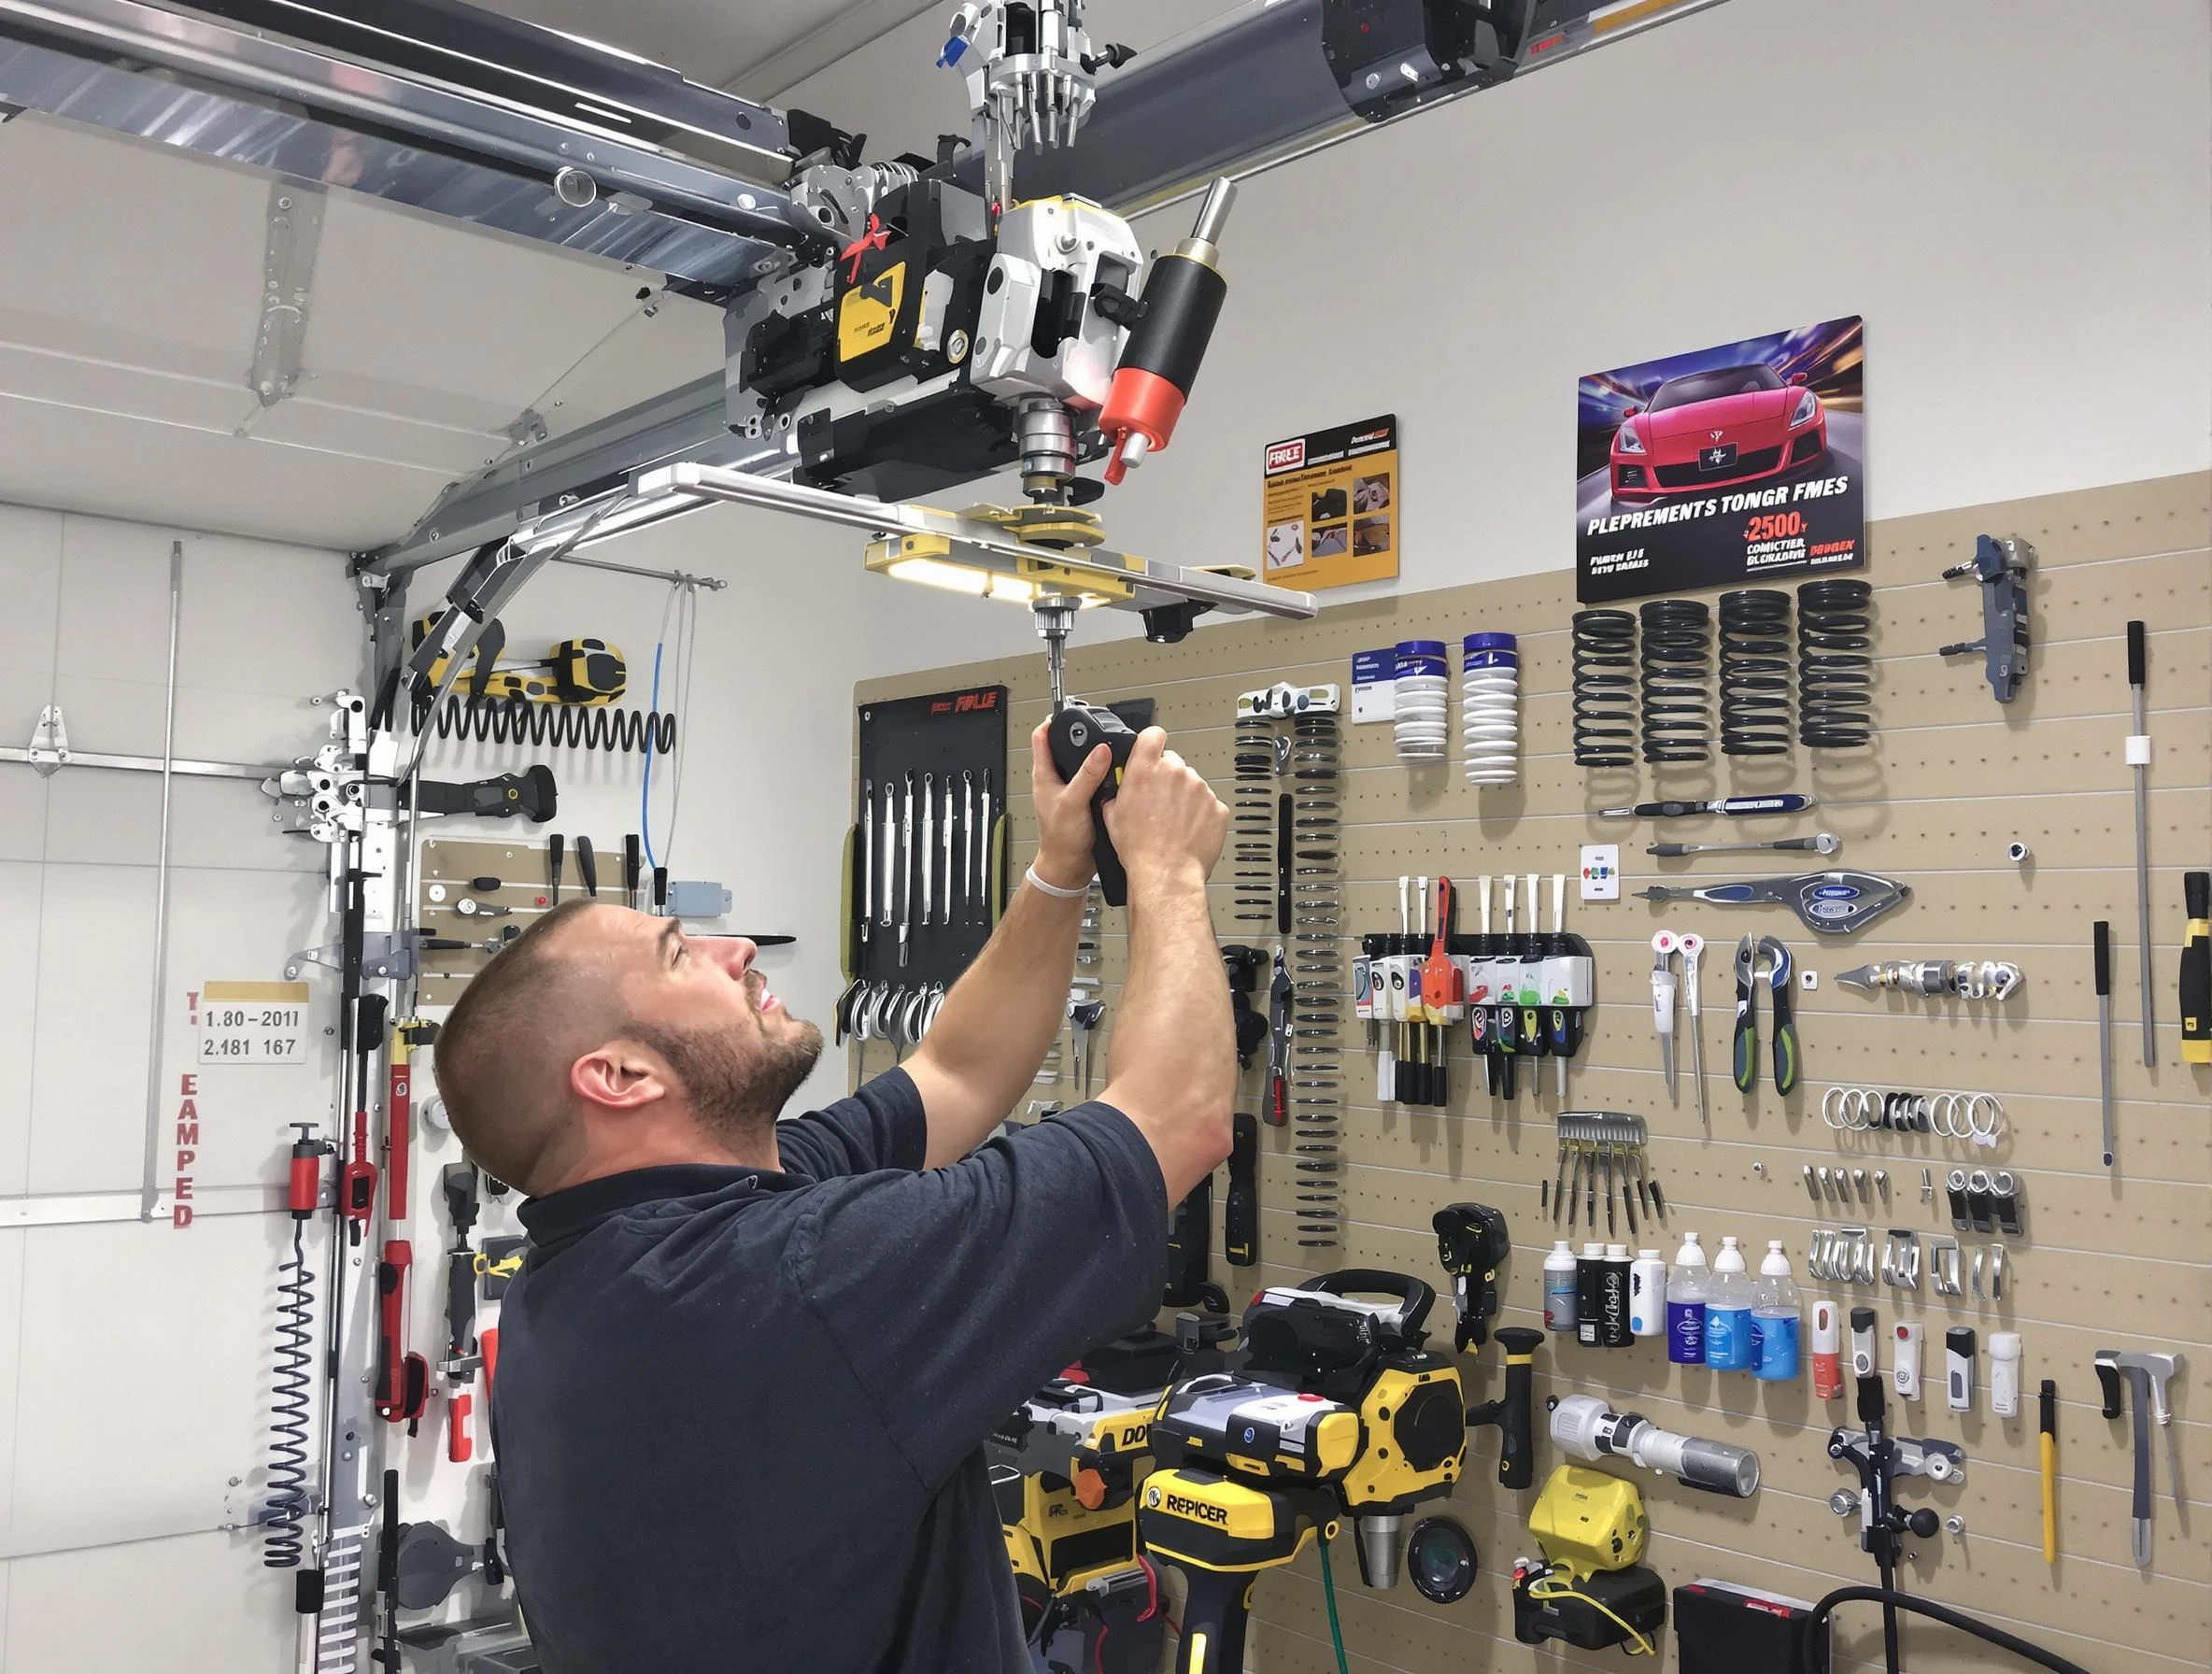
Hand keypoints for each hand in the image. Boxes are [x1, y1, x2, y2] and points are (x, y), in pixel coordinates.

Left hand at [1029, 720, 1111, 890]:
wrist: (1070, 867)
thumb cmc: (1060, 840)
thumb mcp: (1073, 803)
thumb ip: (1086, 776)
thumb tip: (1100, 751)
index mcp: (1045, 775)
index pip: (1042, 736)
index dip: (1054, 720)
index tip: (1070, 711)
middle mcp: (1057, 778)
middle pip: (1067, 745)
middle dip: (1082, 735)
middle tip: (1098, 727)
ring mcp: (1072, 788)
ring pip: (1084, 762)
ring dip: (1097, 755)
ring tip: (1112, 748)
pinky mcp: (1085, 798)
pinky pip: (1096, 778)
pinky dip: (1105, 772)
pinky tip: (1117, 773)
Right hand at [1101, 727, 1226, 888]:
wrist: (1166, 873)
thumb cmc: (1140, 849)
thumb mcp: (1112, 817)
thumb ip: (1118, 793)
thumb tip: (1119, 791)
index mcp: (1145, 770)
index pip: (1152, 735)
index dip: (1151, 742)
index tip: (1152, 749)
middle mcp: (1175, 773)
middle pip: (1173, 763)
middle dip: (1167, 778)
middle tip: (1159, 802)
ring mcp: (1199, 788)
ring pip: (1191, 784)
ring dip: (1184, 797)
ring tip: (1173, 822)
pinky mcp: (1216, 806)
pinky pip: (1208, 803)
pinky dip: (1200, 814)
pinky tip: (1188, 830)